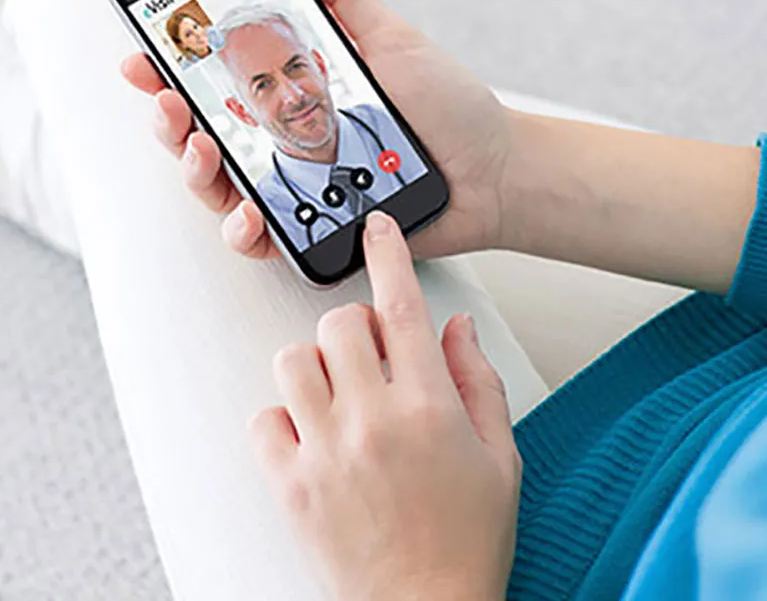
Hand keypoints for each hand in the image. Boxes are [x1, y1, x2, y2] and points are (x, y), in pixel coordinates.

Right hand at [121, 0, 512, 260]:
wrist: (490, 168)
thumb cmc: (447, 105)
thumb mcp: (391, 39)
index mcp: (294, 95)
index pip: (221, 82)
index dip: (176, 70)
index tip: (147, 55)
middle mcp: (286, 142)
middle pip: (206, 137)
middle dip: (174, 121)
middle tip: (172, 105)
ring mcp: (298, 187)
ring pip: (222, 189)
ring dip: (197, 173)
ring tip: (204, 153)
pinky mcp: (315, 229)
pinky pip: (264, 238)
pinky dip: (245, 230)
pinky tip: (248, 216)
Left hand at [251, 211, 520, 600]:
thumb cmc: (468, 538)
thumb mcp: (501, 454)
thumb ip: (478, 379)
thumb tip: (457, 327)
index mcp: (428, 408)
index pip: (402, 308)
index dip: (389, 255)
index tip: (378, 228)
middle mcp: (372, 422)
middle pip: (337, 325)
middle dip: (352, 325)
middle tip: (368, 352)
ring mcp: (325, 453)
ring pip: (292, 361)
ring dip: (315, 365)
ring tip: (337, 393)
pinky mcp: (291, 485)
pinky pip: (265, 419)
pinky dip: (283, 417)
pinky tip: (312, 435)